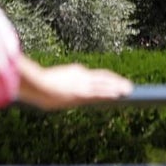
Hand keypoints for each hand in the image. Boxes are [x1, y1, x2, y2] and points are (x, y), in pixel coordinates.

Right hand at [17, 59, 132, 109]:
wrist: (35, 84)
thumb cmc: (36, 85)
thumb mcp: (47, 83)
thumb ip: (54, 85)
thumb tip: (46, 93)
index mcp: (74, 71)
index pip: (94, 75)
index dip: (105, 79)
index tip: (112, 81)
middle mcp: (81, 76)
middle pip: (103, 77)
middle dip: (116, 81)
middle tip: (127, 85)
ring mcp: (82, 84)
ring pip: (105, 84)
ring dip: (118, 87)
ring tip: (129, 90)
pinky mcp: (82, 93)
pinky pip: (100, 92)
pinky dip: (111, 93)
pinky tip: (120, 94)